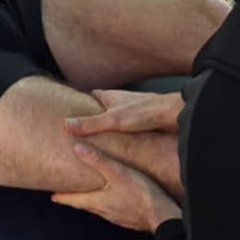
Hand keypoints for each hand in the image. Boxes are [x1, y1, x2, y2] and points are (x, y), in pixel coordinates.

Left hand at [50, 142, 182, 231]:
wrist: (163, 216)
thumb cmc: (141, 194)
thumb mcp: (118, 173)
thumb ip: (98, 161)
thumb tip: (77, 148)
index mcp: (98, 201)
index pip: (73, 200)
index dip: (62, 196)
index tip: (52, 196)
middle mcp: (105, 211)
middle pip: (85, 204)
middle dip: (76, 198)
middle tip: (68, 193)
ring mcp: (118, 216)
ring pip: (100, 208)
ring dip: (92, 200)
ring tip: (91, 193)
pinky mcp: (130, 217)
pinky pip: (114, 210)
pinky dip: (109, 203)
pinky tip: (117, 198)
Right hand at [65, 90, 183, 136]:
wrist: (172, 114)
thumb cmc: (145, 113)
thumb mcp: (112, 120)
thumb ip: (90, 124)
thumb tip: (67, 125)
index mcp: (111, 97)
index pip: (93, 95)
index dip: (82, 102)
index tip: (71, 110)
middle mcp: (121, 100)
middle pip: (104, 105)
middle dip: (94, 115)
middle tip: (83, 128)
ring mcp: (133, 109)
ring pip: (116, 115)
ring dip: (109, 124)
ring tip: (100, 138)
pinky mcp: (144, 119)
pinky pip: (128, 125)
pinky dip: (122, 132)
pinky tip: (122, 143)